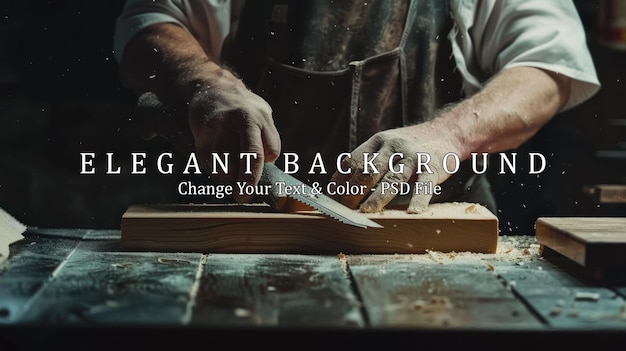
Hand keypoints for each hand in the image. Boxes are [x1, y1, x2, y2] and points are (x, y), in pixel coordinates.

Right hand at [187, 70, 280, 201]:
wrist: (211, 86)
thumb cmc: (242, 107)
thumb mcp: (263, 115)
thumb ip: (269, 138)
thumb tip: (269, 163)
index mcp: (260, 118)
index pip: (269, 151)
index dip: (265, 166)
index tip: (259, 178)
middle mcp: (242, 120)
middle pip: (250, 157)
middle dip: (247, 182)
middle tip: (243, 197)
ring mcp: (221, 125)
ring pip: (226, 162)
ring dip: (227, 179)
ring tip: (229, 183)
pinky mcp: (202, 131)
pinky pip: (207, 160)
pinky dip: (212, 170)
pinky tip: (216, 170)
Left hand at [330, 121, 461, 212]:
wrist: (448, 131)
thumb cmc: (411, 146)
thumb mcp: (386, 145)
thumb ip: (369, 161)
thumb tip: (341, 185)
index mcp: (378, 141)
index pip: (353, 161)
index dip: (340, 180)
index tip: (331, 198)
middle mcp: (393, 146)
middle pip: (368, 170)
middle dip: (353, 191)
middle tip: (344, 210)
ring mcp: (413, 156)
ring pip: (393, 178)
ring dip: (378, 197)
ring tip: (367, 212)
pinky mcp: (433, 166)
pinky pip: (424, 185)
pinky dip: (418, 199)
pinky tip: (412, 213)